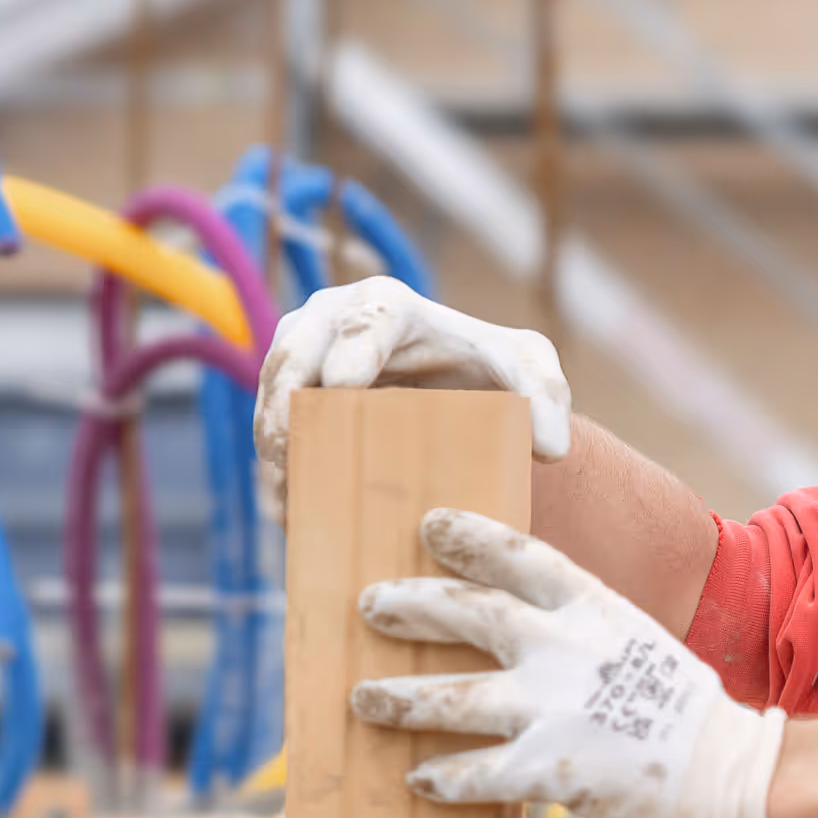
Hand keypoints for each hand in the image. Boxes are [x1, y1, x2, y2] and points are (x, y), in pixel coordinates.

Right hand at [254, 277, 573, 518]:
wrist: (458, 401)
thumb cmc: (492, 375)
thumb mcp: (530, 375)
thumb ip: (547, 397)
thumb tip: (551, 447)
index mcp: (383, 305)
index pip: (360, 322)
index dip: (349, 351)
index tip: (345, 389)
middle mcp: (327, 322)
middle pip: (292, 354)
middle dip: (288, 402)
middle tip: (292, 454)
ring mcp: (297, 359)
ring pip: (269, 395)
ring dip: (272, 443)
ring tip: (288, 495)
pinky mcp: (284, 402)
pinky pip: (265, 432)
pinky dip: (274, 470)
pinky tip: (289, 512)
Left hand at [349, 509, 785, 817]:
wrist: (738, 777)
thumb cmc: (691, 717)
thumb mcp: (640, 648)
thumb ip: (583, 636)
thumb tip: (524, 638)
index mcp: (596, 610)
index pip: (521, 556)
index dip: (470, 537)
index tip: (430, 524)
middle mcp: (568, 649)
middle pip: (469, 613)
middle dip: (412, 605)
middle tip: (370, 603)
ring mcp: (556, 709)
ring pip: (452, 698)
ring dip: (400, 699)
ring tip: (363, 699)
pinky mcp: (551, 771)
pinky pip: (476, 773)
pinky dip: (442, 777)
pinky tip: (417, 780)